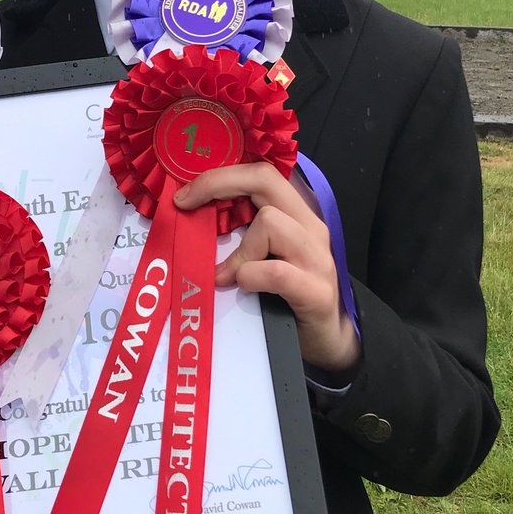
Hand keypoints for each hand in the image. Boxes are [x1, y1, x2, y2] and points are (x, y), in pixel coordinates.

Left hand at [172, 162, 359, 374]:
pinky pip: (274, 272)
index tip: (185, 194)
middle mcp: (310, 227)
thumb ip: (242, 234)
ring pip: (269, 222)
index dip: (219, 175)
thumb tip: (193, 219)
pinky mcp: (316, 290)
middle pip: (265, 179)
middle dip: (217, 184)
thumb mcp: (266, 256)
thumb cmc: (289, 295)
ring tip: (229, 274)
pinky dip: (250, 277)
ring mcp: (316, 257)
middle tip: (186, 204)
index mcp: (296, 215)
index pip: (260, 173)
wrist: (327, 340)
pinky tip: (245, 288)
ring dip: (239, 249)